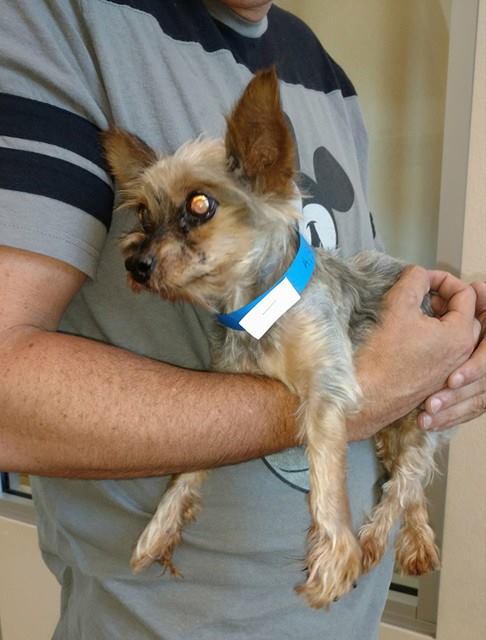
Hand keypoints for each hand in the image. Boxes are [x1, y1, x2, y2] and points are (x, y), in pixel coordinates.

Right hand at [350, 267, 480, 439]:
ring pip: (453, 333)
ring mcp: (450, 370)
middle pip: (465, 314)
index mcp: (460, 335)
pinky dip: (432, 336)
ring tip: (413, 313)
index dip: (443, 279)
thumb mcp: (398, 306)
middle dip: (444, 299)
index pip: (466, 294)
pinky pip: (443, 351)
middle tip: (420, 295)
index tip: (421, 280)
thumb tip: (420, 274)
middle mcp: (462, 355)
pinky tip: (408, 334)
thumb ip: (414, 280)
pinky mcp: (435, 380)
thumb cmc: (383, 358)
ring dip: (438, 317)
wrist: (367, 396)